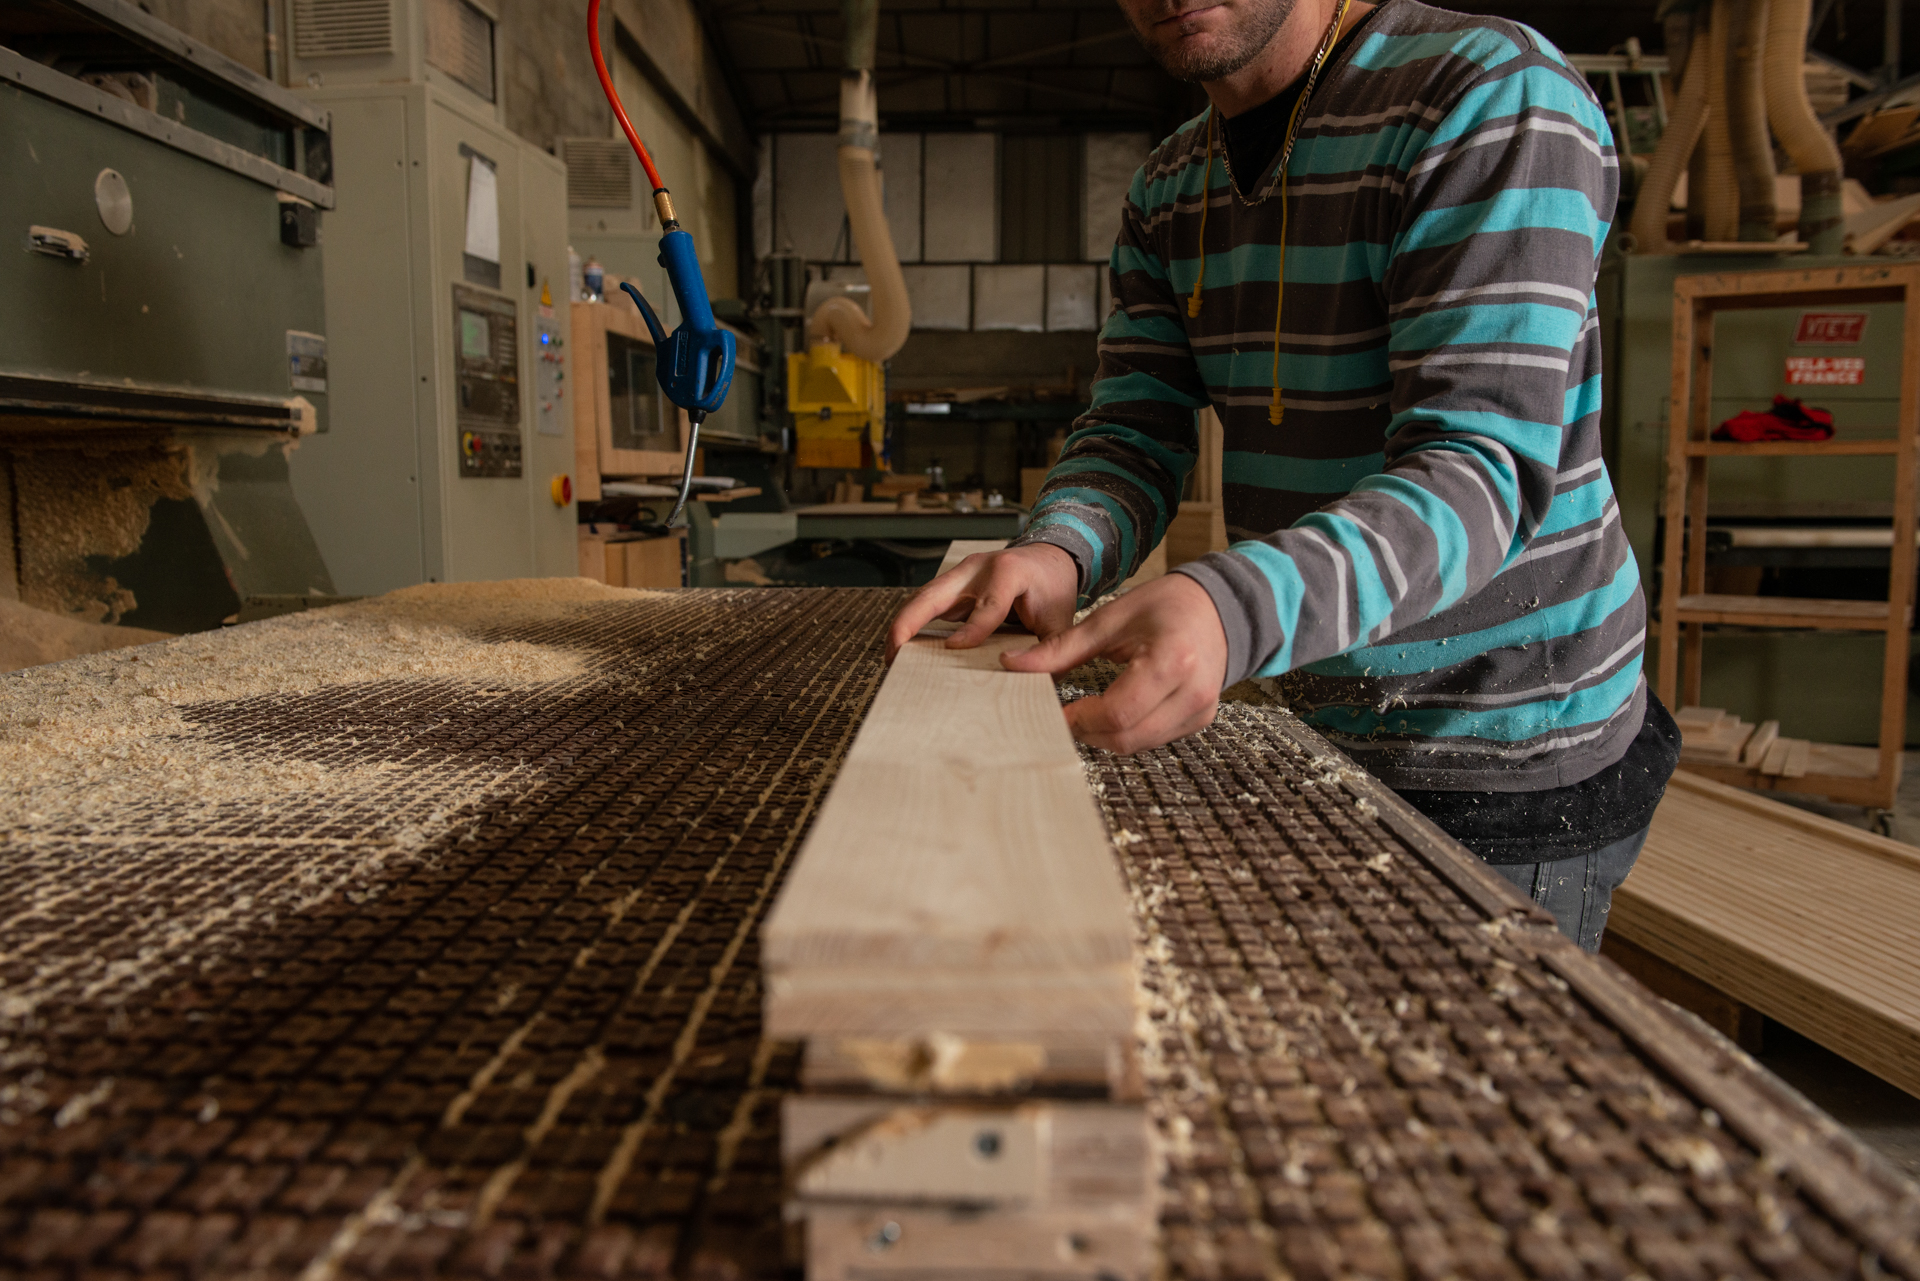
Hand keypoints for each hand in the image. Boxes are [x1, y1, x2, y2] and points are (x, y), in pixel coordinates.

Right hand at [886, 543, 1080, 660]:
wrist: (1049, 559)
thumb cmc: (1054, 589)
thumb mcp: (1061, 620)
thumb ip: (1052, 650)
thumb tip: (1038, 683)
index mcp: (1009, 572)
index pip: (988, 604)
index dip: (972, 629)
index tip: (953, 649)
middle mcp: (978, 568)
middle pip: (934, 593)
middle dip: (910, 623)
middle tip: (895, 654)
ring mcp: (961, 573)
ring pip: (922, 598)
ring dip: (903, 626)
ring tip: (892, 657)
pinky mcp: (953, 584)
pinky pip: (926, 603)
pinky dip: (912, 623)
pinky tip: (904, 647)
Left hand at [1001, 573, 1227, 753]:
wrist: (1220, 607)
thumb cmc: (1168, 604)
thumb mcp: (1111, 619)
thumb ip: (1062, 648)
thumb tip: (1012, 664)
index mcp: (1172, 660)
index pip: (1118, 712)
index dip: (1079, 718)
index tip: (1053, 710)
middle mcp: (1193, 693)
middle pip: (1126, 737)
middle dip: (1087, 731)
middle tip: (1061, 714)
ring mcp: (1201, 711)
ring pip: (1138, 745)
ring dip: (1104, 734)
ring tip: (1081, 711)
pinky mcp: (1199, 720)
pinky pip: (1152, 739)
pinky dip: (1125, 731)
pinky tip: (1110, 711)